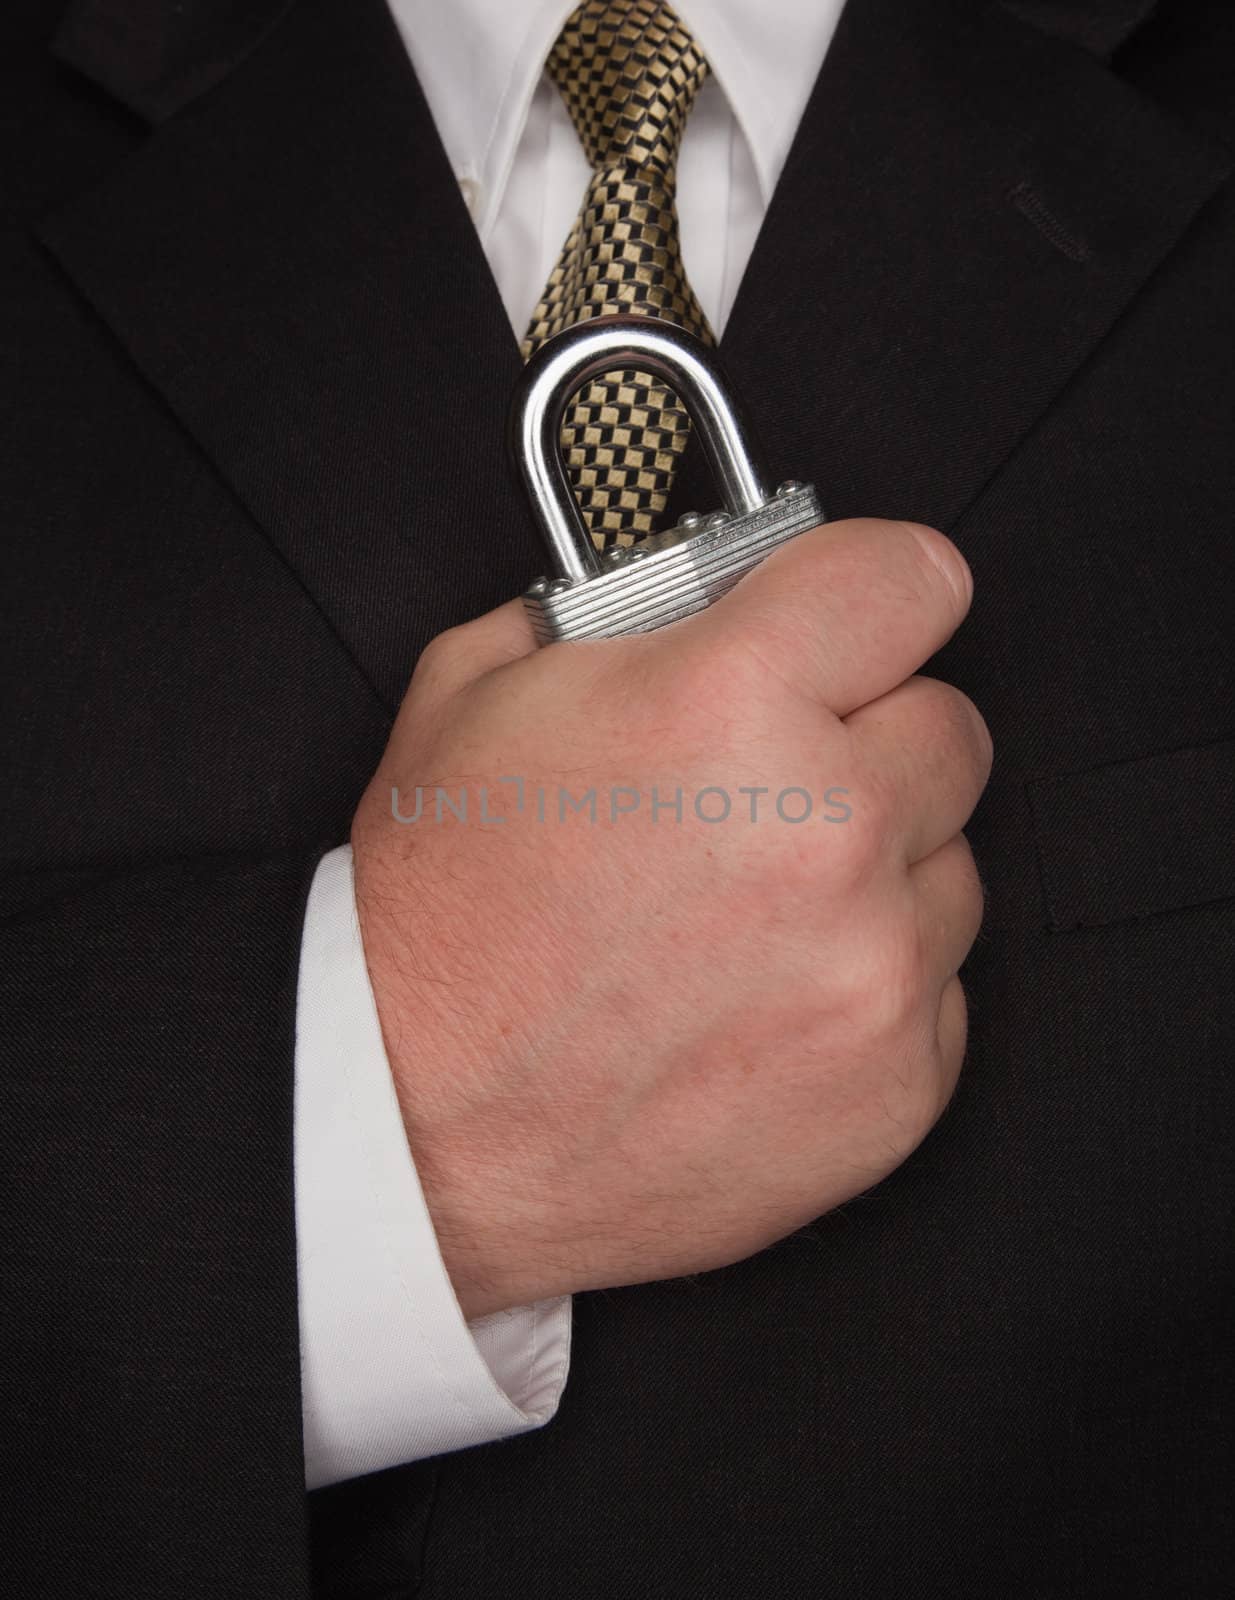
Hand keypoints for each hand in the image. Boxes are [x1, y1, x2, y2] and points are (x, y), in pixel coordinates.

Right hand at [351, 519, 990, 1318]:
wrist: (410, 1132)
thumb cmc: (435, 924)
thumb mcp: (472, 700)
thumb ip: (610, 613)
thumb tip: (697, 592)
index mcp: (728, 700)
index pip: (910, 579)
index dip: (880, 589)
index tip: (863, 615)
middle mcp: (827, 830)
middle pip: (949, 725)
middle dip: (869, 738)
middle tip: (769, 783)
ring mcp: (875, 969)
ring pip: (952, 863)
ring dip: (877, 871)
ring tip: (750, 913)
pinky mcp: (897, 1086)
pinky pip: (941, 989)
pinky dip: (871, 984)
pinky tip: (764, 1000)